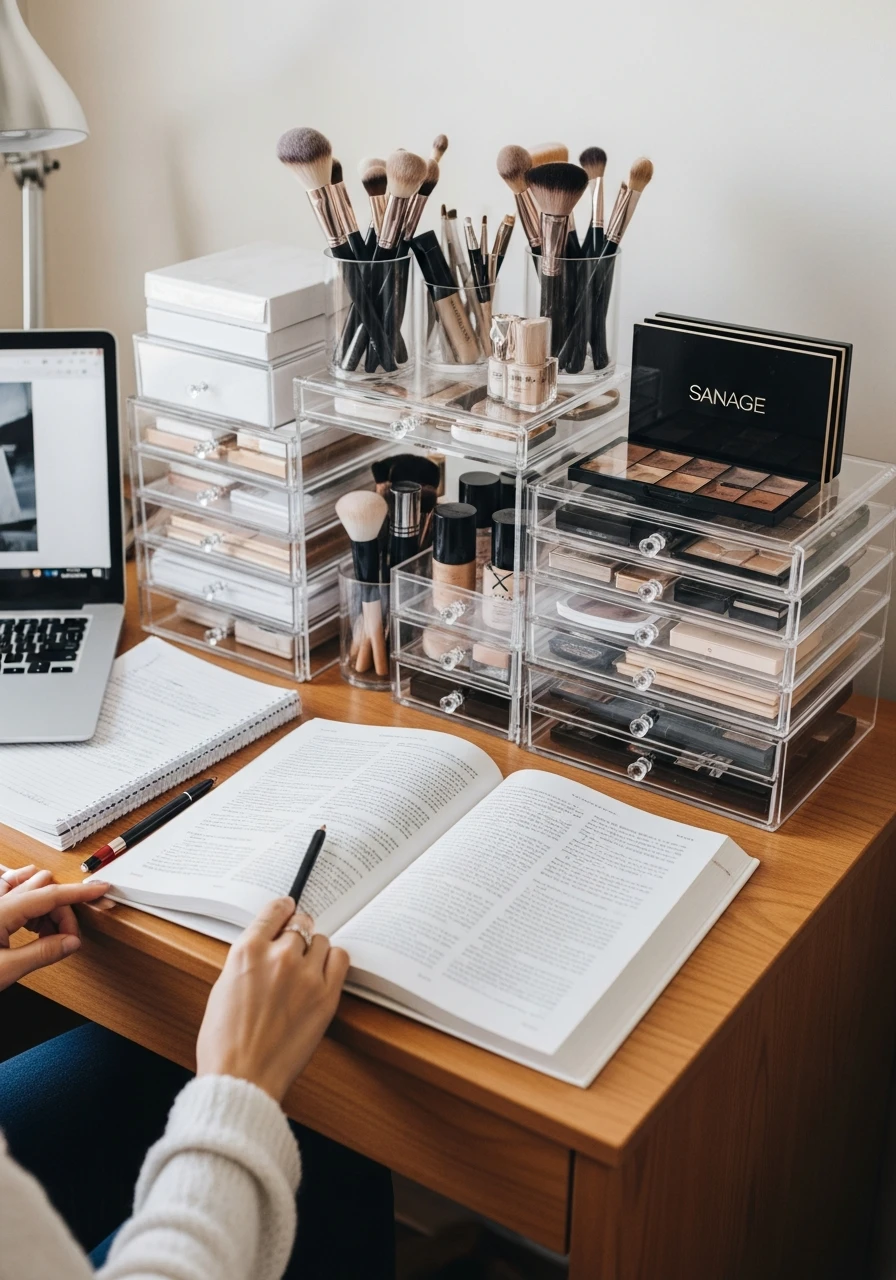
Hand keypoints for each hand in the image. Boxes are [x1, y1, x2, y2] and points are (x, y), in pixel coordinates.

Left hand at [0, 865, 110, 991]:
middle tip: (65, 940)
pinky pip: (13, 892)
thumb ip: (42, 954)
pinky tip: (30, 929)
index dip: (80, 893)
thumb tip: (71, 943)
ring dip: (45, 906)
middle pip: (43, 887)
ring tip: (46, 936)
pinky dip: (29, 907)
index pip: (51, 895)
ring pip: (29, 886)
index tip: (101, 890)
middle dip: (61, 909)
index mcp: (1, 911)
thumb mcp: (5, 971)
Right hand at [196, 897, 349, 1102]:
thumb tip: (265, 950)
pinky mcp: (326, 995)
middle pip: (300, 924)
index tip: (288, 908)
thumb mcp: (223, 988)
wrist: (242, 1078)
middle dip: (298, 934)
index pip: (274, 910)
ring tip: (307, 969)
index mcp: (247, 951)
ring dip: (314, 950)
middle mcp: (278, 955)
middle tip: (296, 947)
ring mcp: (305, 974)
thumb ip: (248, 962)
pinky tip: (324, 972)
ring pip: (321, 941)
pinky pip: (340, 958)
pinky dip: (333, 961)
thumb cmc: (224, 1043)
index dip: (283, 908)